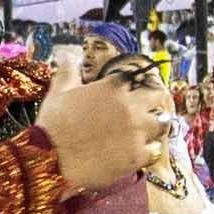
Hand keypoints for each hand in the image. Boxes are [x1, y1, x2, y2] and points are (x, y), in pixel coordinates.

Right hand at [32, 68, 162, 194]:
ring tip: (147, 130)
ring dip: (155, 125)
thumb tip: (67, 54)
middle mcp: (131, 106)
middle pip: (158, 97)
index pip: (136, 77)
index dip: (134, 84)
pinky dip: (148, 150)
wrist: (50, 159)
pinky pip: (155, 150)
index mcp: (113, 87)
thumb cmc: (53, 124)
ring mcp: (137, 132)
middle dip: (153, 101)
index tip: (132, 90)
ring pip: (162, 123)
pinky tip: (138, 152)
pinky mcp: (138, 156)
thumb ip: (68, 71)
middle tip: (146, 108)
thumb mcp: (59, 92)